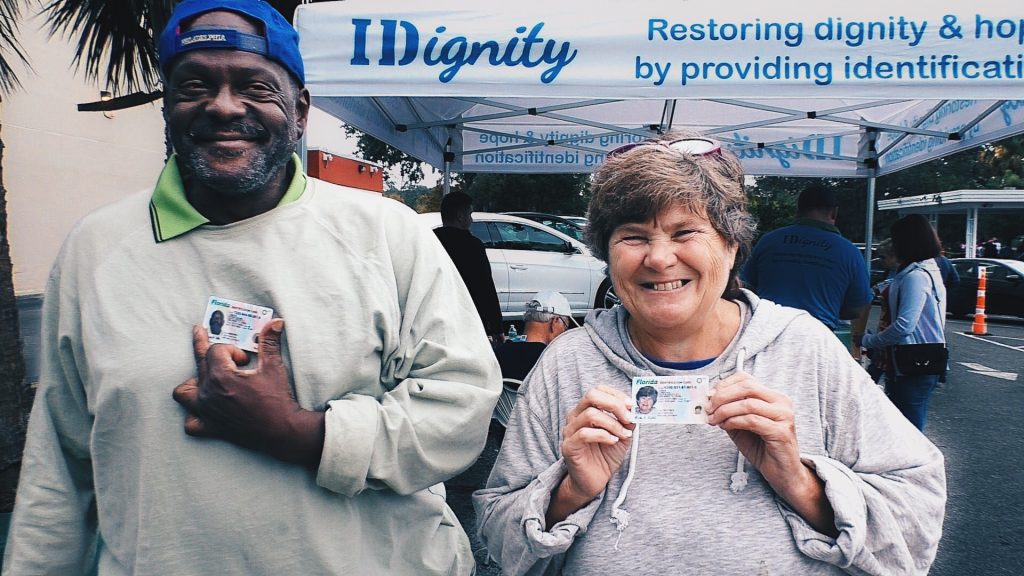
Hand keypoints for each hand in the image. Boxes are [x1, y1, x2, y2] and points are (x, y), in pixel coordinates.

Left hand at [172, 319, 323, 465]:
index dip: (232, 349)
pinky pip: (190, 422)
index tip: (245, 359)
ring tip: (202, 378)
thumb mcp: (274, 367)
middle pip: (200, 363)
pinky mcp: (211, 427)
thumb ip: (270, 342)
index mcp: (221, 376)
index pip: (216, 350)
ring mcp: (207, 411)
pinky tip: (203, 409)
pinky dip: (194, 414)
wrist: (282, 432)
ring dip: (193, 383)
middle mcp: (209, 393)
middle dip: (207, 349)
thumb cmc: (278, 400)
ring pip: (184, 392)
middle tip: (201, 332)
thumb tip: (275, 321)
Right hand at [551, 385, 634, 518]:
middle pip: (591, 396)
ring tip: (623, 434)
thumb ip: (628, 421)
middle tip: (629, 417)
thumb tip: (637, 409)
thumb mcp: (622, 435)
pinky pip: (585, 434)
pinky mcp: (569, 446)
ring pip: (590, 414)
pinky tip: (613, 441)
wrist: (593, 481)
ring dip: (613, 423)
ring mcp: (569, 431)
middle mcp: (575, 416)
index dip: (616, 394)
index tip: (632, 405)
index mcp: (585, 410)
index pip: (598, 390)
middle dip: (614, 404)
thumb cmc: (605, 456)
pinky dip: (604, 435)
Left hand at [706, 372, 804, 492]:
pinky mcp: (781, 431)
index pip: (746, 379)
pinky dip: (734, 422)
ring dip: (725, 411)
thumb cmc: (761, 447)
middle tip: (708, 408)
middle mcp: (782, 402)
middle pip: (747, 387)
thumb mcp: (741, 424)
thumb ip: (729, 411)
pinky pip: (752, 420)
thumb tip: (708, 400)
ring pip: (748, 403)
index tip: (709, 396)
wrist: (781, 472)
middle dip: (722, 396)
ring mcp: (784, 416)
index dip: (724, 385)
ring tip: (714, 420)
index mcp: (773, 396)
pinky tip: (726, 427)